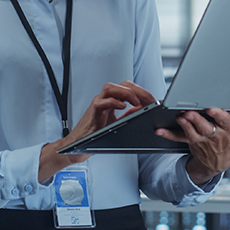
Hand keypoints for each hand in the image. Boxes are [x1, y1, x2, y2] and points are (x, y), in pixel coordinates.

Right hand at [38, 81, 155, 181]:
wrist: (78, 145)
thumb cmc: (94, 134)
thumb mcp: (116, 123)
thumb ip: (128, 115)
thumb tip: (141, 109)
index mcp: (111, 101)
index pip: (128, 88)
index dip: (141, 91)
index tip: (152, 100)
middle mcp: (104, 100)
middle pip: (121, 84)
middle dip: (137, 90)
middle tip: (147, 100)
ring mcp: (98, 105)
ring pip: (110, 88)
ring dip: (126, 93)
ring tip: (136, 102)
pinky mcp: (93, 113)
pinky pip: (102, 103)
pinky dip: (113, 102)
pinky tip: (122, 107)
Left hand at [156, 109, 229, 184]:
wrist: (219, 162)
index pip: (225, 122)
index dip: (218, 116)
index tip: (212, 109)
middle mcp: (216, 136)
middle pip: (207, 127)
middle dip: (198, 120)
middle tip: (191, 113)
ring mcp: (202, 140)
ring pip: (193, 133)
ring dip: (185, 126)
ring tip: (180, 118)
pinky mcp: (191, 142)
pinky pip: (178, 138)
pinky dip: (168, 134)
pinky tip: (160, 130)